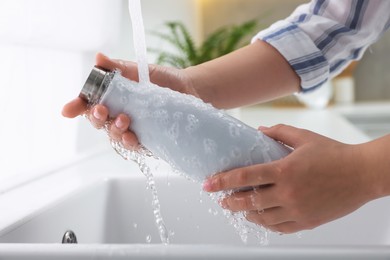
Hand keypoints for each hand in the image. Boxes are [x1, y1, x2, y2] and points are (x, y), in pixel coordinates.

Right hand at [62, 53, 196, 148]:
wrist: (190, 89)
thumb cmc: (163, 80)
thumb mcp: (140, 71)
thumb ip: (119, 68)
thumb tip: (99, 58)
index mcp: (113, 98)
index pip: (90, 104)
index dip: (77, 107)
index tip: (69, 110)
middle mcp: (119, 115)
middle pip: (99, 123)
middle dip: (97, 118)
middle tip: (103, 111)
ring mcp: (133, 129)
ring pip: (114, 137)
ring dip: (114, 131)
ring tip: (124, 121)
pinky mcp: (148, 140)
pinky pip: (135, 147)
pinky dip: (131, 143)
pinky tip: (132, 138)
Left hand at [203, 124, 376, 233]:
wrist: (362, 174)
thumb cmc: (334, 154)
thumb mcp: (304, 137)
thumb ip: (278, 132)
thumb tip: (258, 131)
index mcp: (284, 170)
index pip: (245, 176)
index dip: (223, 181)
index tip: (208, 184)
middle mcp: (288, 193)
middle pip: (249, 201)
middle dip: (229, 201)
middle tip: (221, 200)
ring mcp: (297, 209)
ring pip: (262, 218)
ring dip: (246, 214)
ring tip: (238, 209)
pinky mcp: (307, 221)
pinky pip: (280, 228)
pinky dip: (266, 224)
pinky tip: (261, 219)